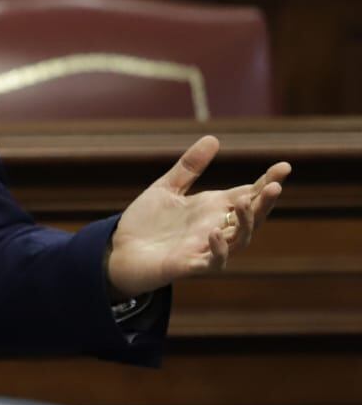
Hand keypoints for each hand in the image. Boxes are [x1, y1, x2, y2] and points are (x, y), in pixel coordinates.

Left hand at [105, 135, 290, 298]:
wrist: (119, 251)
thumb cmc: (146, 223)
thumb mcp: (167, 188)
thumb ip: (189, 167)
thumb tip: (213, 138)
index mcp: (212, 208)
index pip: (248, 194)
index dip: (267, 182)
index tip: (285, 166)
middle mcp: (215, 228)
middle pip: (251, 218)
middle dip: (265, 203)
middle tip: (276, 186)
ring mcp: (205, 249)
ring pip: (239, 240)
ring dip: (245, 223)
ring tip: (245, 201)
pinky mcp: (189, 266)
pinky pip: (212, 262)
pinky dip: (219, 250)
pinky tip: (215, 233)